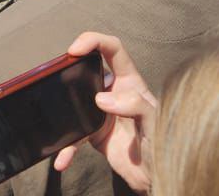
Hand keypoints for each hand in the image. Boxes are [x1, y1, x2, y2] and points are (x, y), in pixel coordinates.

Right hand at [53, 33, 155, 194]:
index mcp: (131, 83)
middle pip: (88, 69)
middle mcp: (114, 94)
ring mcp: (102, 113)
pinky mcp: (93, 134)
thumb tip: (102, 99)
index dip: (94, 41)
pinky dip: (66, 148)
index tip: (75, 49)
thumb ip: (136, 105)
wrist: (156, 177)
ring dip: (62, 107)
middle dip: (71, 68)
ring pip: (75, 100)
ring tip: (53, 114)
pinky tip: (61, 160)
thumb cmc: (165, 145)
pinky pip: (74, 137)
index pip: (113, 50)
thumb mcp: (156, 121)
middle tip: (56, 78)